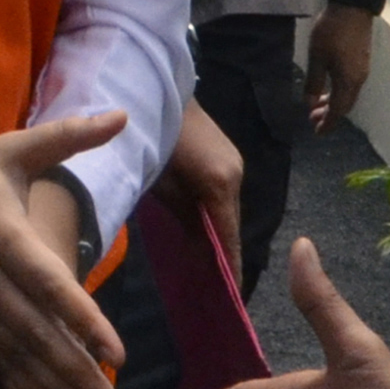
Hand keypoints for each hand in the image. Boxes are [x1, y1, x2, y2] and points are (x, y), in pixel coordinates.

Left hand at [157, 100, 243, 287]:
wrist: (160, 92)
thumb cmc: (152, 139)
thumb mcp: (161, 185)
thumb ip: (183, 217)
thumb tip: (201, 252)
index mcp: (221, 183)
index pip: (229, 235)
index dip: (231, 266)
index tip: (233, 296)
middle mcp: (236, 175)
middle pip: (232, 224)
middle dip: (228, 254)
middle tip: (220, 288)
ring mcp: (235, 164)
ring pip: (230, 210)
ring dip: (222, 234)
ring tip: (214, 265)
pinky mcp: (229, 158)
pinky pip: (226, 195)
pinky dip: (218, 215)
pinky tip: (209, 229)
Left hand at [304, 4, 375, 135]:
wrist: (352, 7)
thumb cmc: (332, 32)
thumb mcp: (317, 57)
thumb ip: (314, 82)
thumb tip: (310, 103)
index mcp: (349, 81)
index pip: (339, 110)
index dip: (328, 123)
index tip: (317, 132)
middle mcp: (359, 79)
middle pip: (345, 105)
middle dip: (329, 115)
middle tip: (312, 120)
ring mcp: (362, 69)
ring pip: (348, 94)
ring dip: (333, 103)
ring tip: (316, 106)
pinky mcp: (361, 60)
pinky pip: (350, 84)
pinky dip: (338, 91)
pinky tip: (327, 88)